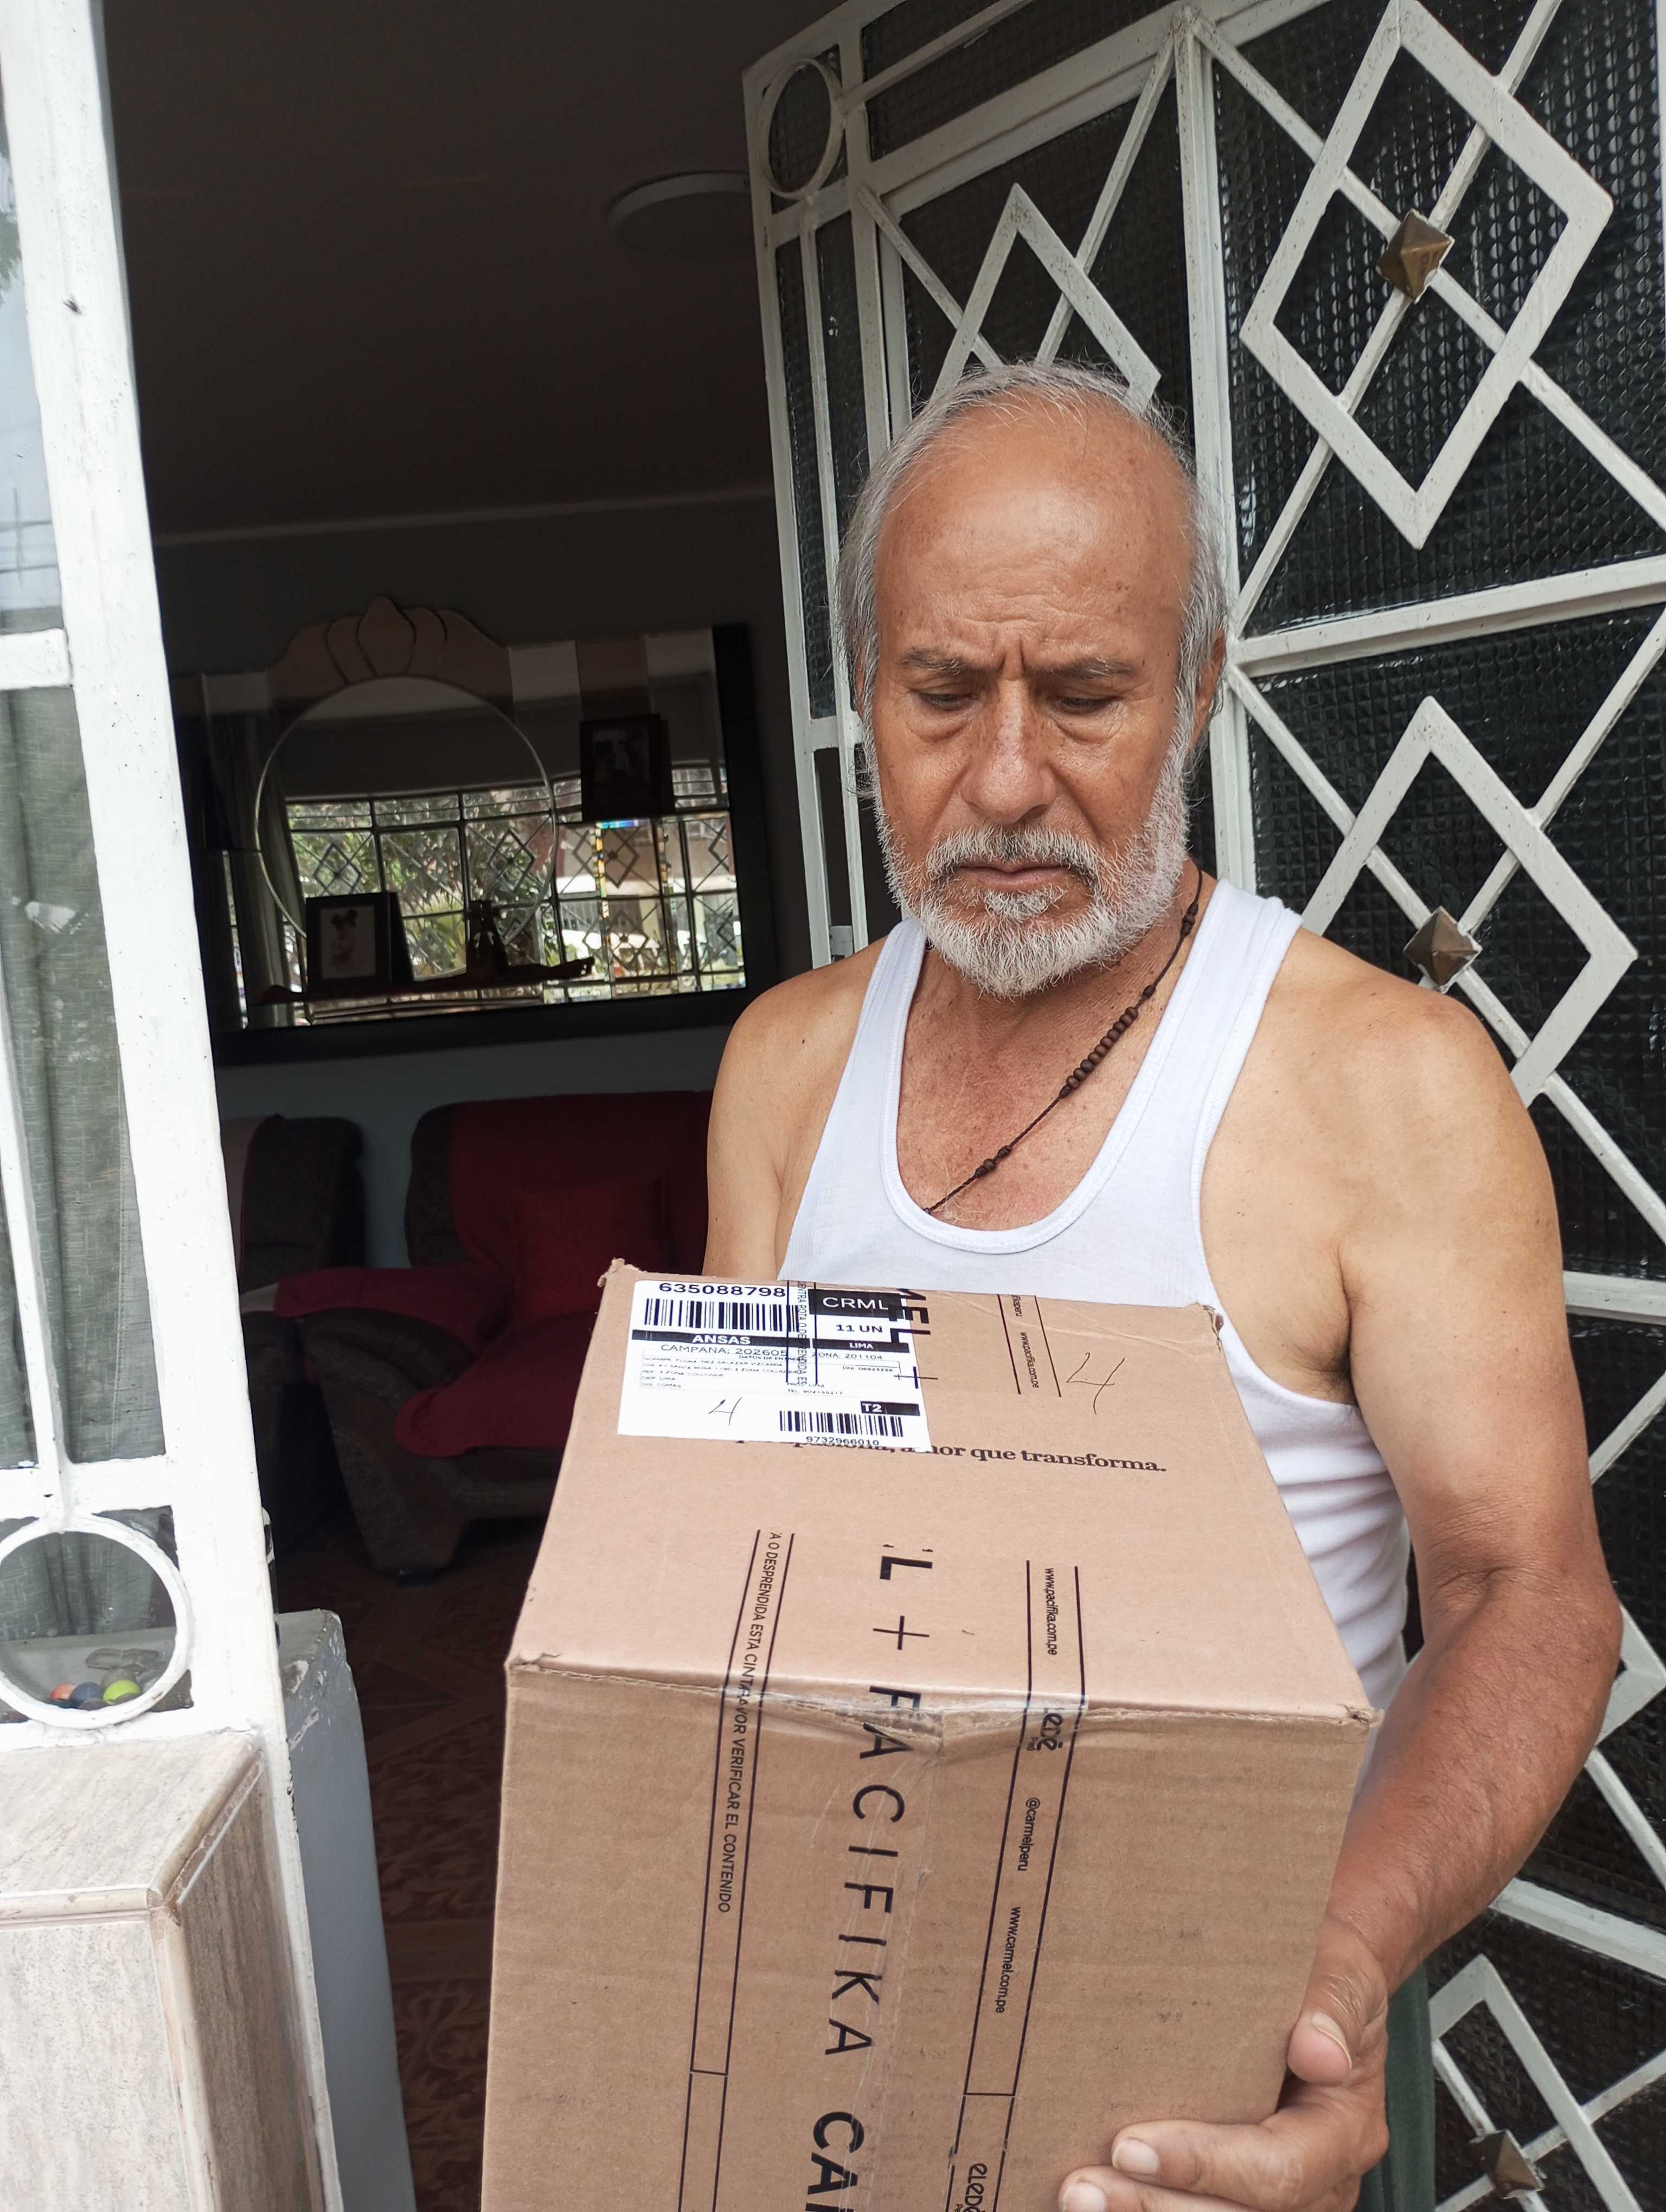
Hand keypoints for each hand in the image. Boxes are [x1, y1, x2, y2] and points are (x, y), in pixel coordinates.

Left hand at [1057, 1916, 1391, 2210]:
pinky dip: (1153, 2202)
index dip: (1203, 2165)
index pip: (1278, 2168)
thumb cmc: (1329, 1968)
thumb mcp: (1342, 1968)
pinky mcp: (1247, 2188)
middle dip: (1156, 2206)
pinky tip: (1103, 2192)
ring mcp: (1290, 2194)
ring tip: (1078, 2196)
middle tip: (1081, 2188)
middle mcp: (1323, 2177)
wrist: (1327, 1976)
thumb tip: (1320, 2053)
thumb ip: (1332, 2000)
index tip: (1129, 2146)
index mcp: (1344, 2128)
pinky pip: (1205, 2207)